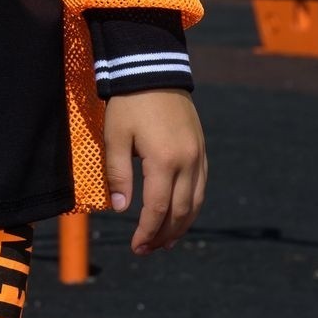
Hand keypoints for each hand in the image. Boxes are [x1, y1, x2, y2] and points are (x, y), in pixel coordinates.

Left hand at [104, 91, 206, 254]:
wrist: (153, 68)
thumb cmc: (129, 103)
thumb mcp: (115, 136)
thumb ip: (118, 174)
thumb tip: (120, 209)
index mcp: (164, 161)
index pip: (157, 209)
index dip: (147, 232)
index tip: (136, 246)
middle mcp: (187, 162)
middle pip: (180, 212)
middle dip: (164, 235)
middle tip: (147, 249)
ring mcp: (198, 155)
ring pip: (196, 202)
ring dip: (181, 225)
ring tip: (164, 241)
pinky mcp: (201, 148)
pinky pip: (201, 185)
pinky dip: (192, 205)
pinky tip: (180, 213)